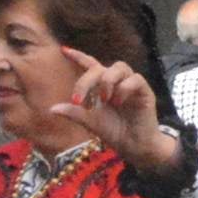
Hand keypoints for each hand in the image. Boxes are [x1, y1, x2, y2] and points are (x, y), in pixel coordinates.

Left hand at [64, 59, 177, 175]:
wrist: (134, 146)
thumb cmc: (114, 132)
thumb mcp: (91, 122)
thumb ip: (75, 113)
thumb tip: (52, 109)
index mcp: (102, 85)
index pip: (91, 65)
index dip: (78, 56)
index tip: (63, 50)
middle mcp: (117, 82)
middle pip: (101, 68)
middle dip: (86, 81)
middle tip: (79, 100)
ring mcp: (131, 85)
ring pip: (120, 67)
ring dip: (107, 81)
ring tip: (104, 99)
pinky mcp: (145, 91)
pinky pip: (135, 79)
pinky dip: (124, 88)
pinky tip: (118, 102)